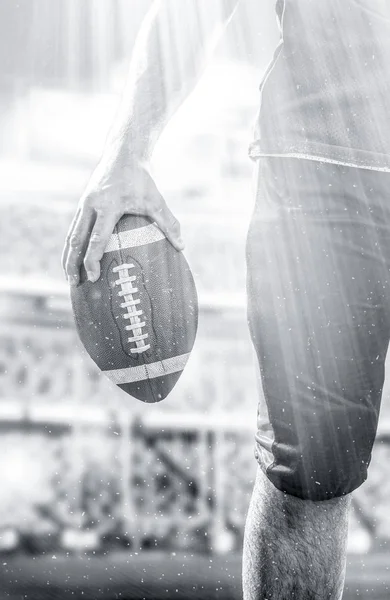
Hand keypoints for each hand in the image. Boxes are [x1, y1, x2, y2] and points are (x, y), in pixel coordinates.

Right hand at [62, 156, 183, 285]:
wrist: (123, 154)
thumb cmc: (141, 178)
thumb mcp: (156, 200)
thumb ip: (169, 223)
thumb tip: (182, 247)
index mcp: (108, 206)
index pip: (96, 238)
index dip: (92, 259)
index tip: (93, 276)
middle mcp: (91, 206)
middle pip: (76, 239)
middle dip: (73, 263)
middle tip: (74, 283)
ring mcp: (84, 204)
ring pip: (71, 234)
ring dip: (68, 256)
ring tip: (69, 277)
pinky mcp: (83, 204)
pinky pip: (74, 228)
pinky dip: (72, 245)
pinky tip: (73, 258)